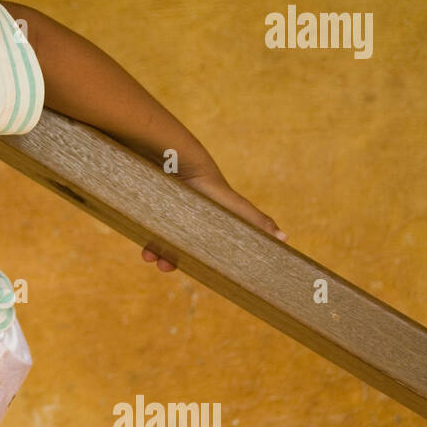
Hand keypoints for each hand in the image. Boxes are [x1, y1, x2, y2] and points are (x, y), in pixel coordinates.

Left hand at [141, 167, 286, 272]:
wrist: (172, 156)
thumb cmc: (205, 181)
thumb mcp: (231, 205)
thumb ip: (255, 221)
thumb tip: (285, 240)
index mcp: (206, 216)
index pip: (204, 244)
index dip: (201, 258)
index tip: (196, 270)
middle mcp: (186, 212)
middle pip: (179, 242)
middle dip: (173, 257)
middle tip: (165, 266)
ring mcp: (166, 206)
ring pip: (159, 235)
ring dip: (156, 250)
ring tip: (150, 257)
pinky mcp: (149, 200)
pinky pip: (144, 222)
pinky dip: (143, 235)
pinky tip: (141, 245)